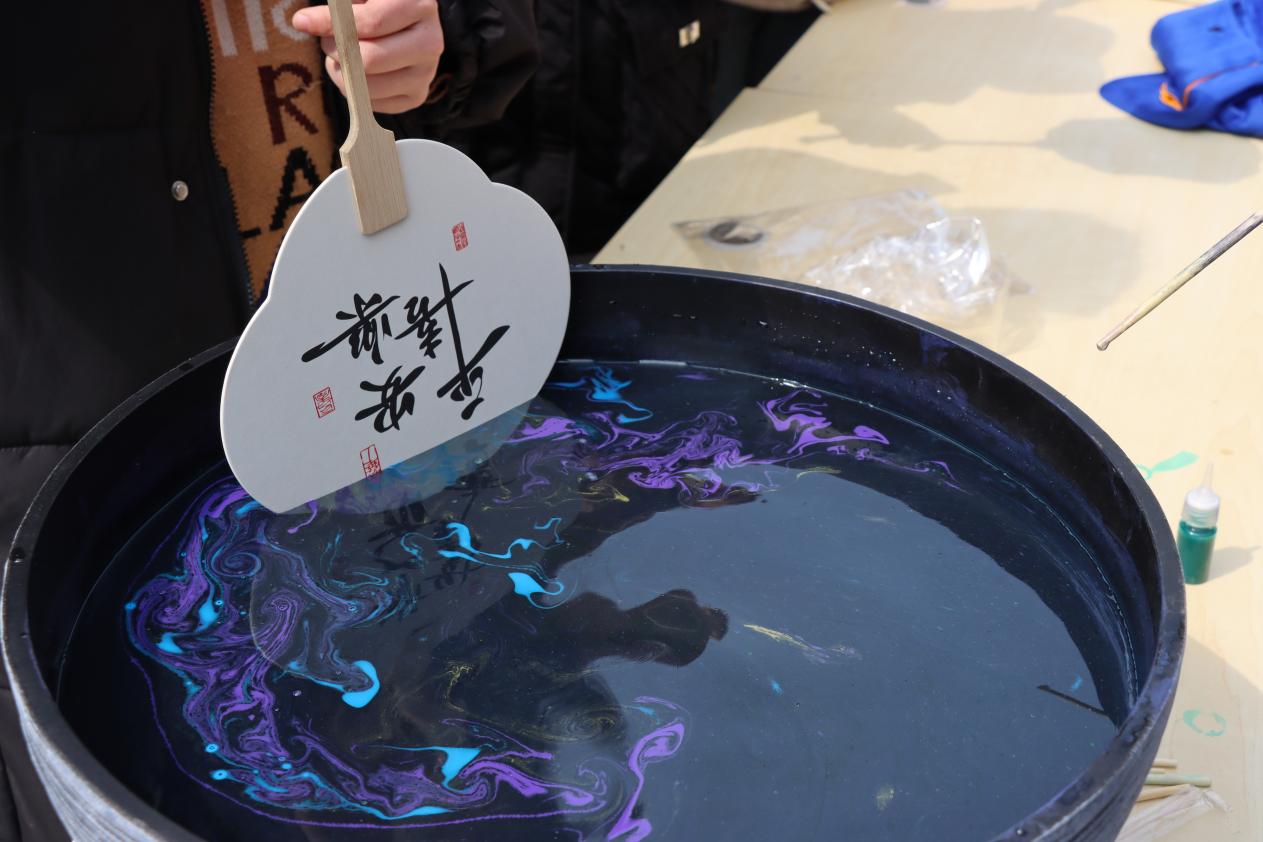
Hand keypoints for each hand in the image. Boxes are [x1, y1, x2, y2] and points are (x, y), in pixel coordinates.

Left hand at [292, 0, 443, 114]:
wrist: (404, 20)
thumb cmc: (376, 2)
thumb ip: (338, 6)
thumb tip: (304, 23)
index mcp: (420, 5)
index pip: (371, 23)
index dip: (331, 23)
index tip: (303, 21)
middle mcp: (430, 42)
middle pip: (370, 60)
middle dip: (337, 51)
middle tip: (328, 42)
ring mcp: (426, 73)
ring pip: (368, 87)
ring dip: (341, 73)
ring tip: (342, 56)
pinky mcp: (417, 95)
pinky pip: (373, 104)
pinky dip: (354, 91)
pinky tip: (356, 73)